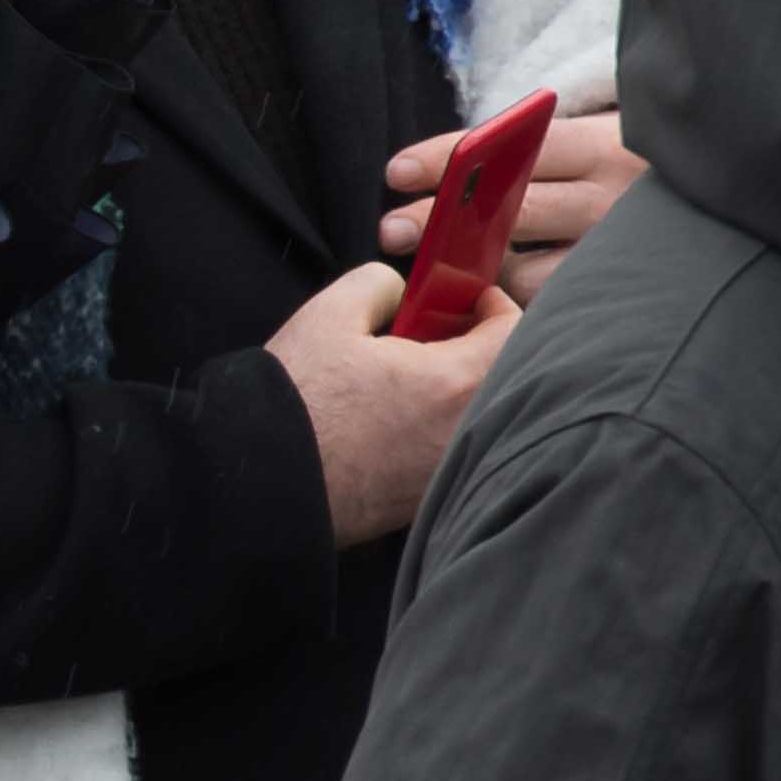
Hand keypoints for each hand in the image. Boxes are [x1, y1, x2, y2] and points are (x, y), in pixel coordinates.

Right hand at [269, 260, 513, 545]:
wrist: (265, 481)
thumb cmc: (297, 400)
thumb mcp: (328, 315)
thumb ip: (377, 284)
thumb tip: (397, 293)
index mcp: (455, 380)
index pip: (516, 330)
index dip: (493, 306)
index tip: (465, 301)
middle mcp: (467, 429)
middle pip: (502, 374)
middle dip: (476, 347)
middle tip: (432, 337)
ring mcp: (449, 468)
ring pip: (476, 413)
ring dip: (455, 390)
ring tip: (406, 381)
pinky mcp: (427, 496)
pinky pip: (452, 449)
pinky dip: (436, 428)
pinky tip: (390, 422)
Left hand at [381, 100, 639, 300]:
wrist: (703, 191)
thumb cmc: (613, 173)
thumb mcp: (584, 147)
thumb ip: (525, 159)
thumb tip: (434, 180)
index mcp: (599, 147)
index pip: (514, 149)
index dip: (451, 159)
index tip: (396, 172)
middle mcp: (614, 199)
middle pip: (516, 211)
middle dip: (444, 223)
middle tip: (391, 232)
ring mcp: (620, 251)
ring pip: (529, 270)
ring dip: (472, 274)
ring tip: (423, 277)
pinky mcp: (620, 294)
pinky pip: (548, 306)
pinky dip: (508, 305)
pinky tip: (471, 305)